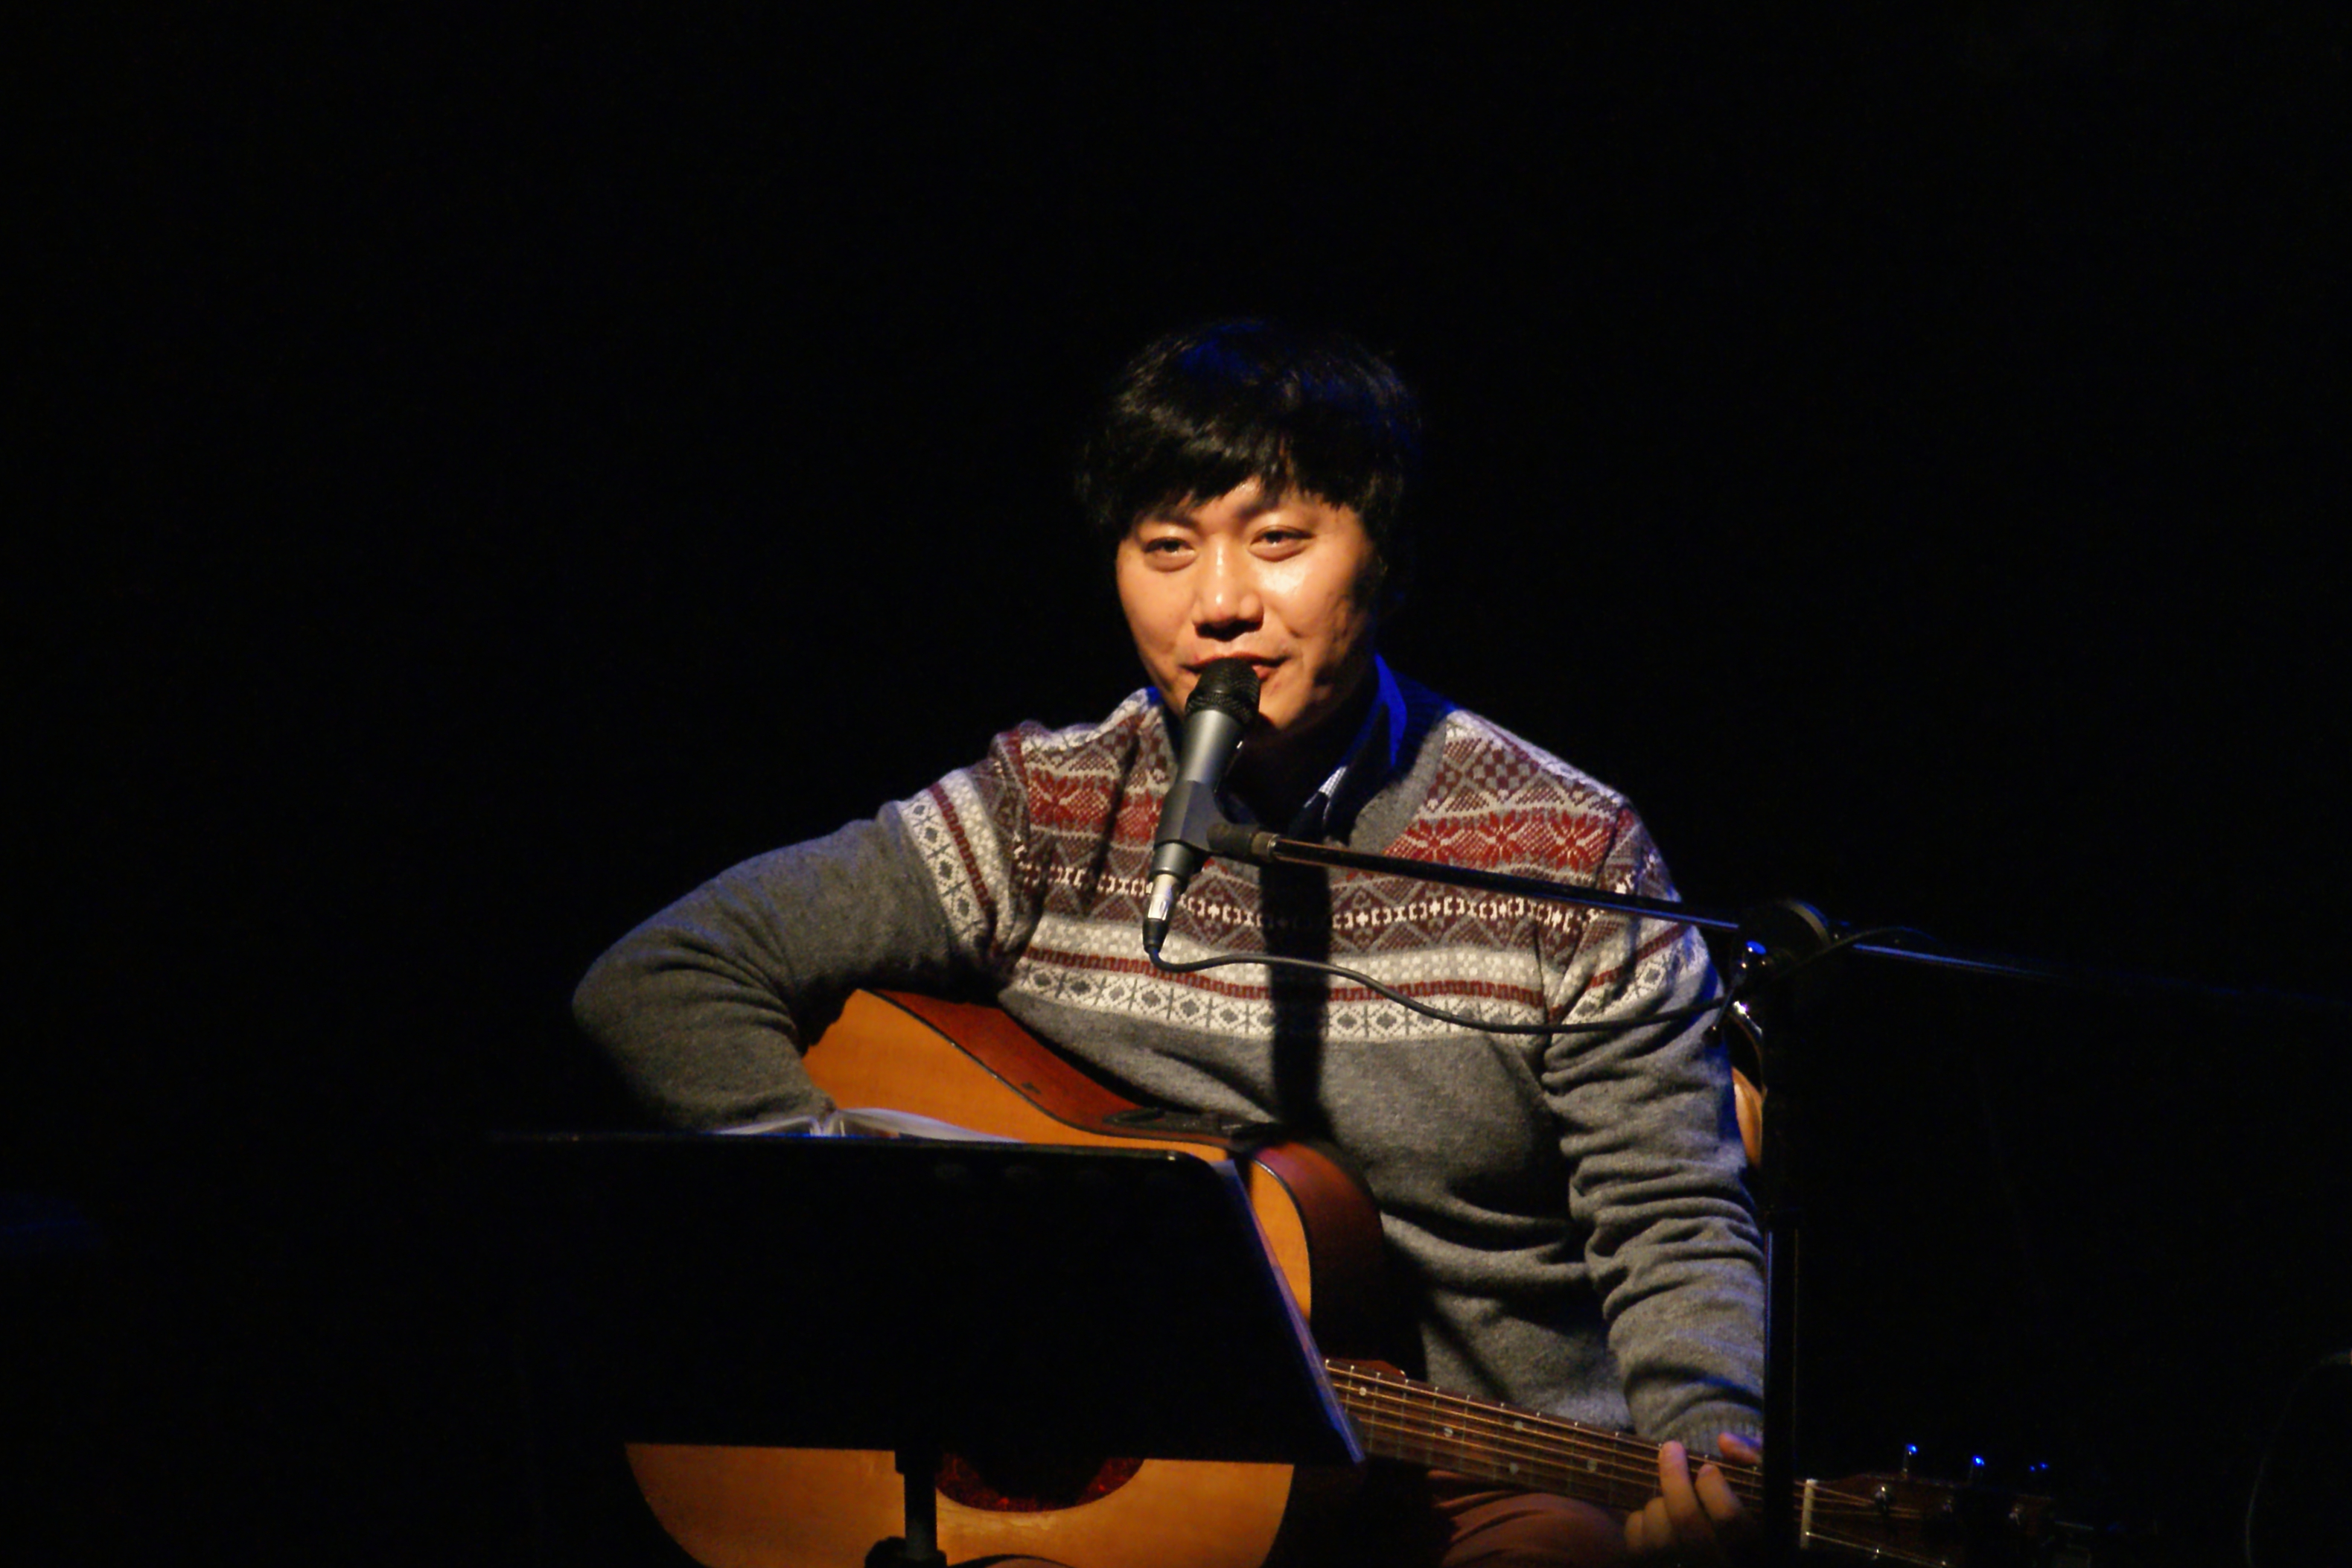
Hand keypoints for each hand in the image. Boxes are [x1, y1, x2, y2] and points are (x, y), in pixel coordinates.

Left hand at [1623, 1432, 1760, 1565]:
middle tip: (1671, 1449)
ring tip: (1667, 1496)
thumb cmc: (1747, 1509)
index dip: (1714, 1489)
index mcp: (1752, 1546)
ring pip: (1660, 1535)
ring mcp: (1686, 1567)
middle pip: (1687, 1522)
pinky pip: (1638, 1545)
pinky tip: (1652, 1517)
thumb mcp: (1761, 1484)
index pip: (1729, 1520)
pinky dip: (1639, 1523)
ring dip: (1658, 1505)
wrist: (1720, 1547)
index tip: (1707, 1467)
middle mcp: (1719, 1562)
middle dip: (1675, 1479)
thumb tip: (1725, 1442)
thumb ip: (1752, 1460)